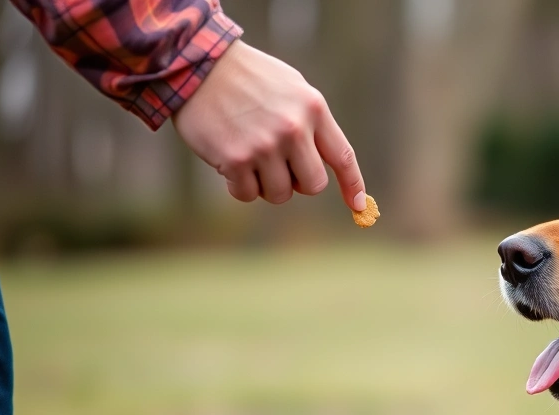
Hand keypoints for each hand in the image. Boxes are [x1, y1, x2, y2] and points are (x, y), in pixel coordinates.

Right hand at [172, 41, 365, 208]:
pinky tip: (229, 162)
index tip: (361, 206)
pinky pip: (248, 194)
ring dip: (266, 184)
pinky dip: (239, 186)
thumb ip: (312, 123)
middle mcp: (293, 129)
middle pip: (313, 185)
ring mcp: (265, 145)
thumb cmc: (248, 78)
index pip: (342, 157)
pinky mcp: (236, 159)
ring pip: (280, 194)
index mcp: (313, 109)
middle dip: (298, 182)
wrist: (198, 64)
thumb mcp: (292, 88)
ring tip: (250, 156)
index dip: (353, 185)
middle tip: (279, 165)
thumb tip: (325, 164)